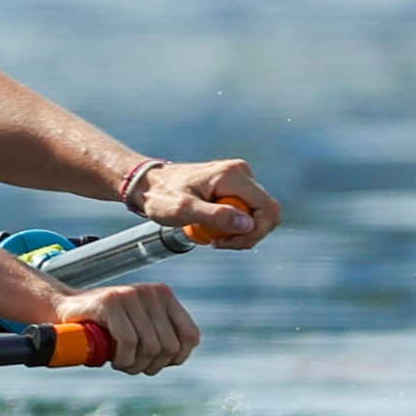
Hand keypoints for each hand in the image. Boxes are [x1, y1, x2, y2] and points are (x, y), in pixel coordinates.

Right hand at [55, 281, 196, 373]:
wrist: (63, 310)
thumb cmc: (103, 326)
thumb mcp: (139, 327)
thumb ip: (161, 335)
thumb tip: (179, 355)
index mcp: (164, 296)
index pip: (190, 336)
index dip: (176, 358)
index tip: (157, 363)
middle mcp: (151, 292)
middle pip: (169, 346)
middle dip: (152, 366)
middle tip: (133, 367)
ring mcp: (130, 294)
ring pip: (151, 347)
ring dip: (135, 365)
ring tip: (122, 364)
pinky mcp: (110, 301)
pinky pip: (129, 342)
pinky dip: (123, 359)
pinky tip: (113, 361)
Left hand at [130, 156, 278, 247]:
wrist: (147, 184)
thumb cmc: (161, 196)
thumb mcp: (184, 210)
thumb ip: (215, 216)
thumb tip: (247, 224)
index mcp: (233, 175)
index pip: (268, 209)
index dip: (255, 232)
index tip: (226, 242)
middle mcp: (241, 173)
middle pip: (267, 213)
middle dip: (247, 235)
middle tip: (218, 243)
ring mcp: (238, 178)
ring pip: (258, 214)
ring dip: (240, 232)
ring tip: (212, 236)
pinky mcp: (233, 187)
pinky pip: (246, 211)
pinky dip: (234, 226)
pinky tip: (213, 229)